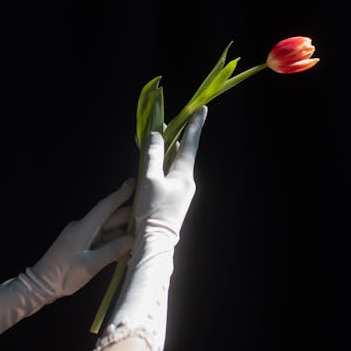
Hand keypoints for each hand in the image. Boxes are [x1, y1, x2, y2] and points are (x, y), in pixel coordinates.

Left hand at [29, 179, 135, 300]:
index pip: (106, 206)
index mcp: (84, 227)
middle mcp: (83, 228)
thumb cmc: (63, 274)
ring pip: (107, 230)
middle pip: (109, 217)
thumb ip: (112, 251)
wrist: (41, 285)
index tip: (134, 183)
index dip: (121, 194)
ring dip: (123, 229)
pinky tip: (127, 245)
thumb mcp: (90, 265)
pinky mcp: (81, 246)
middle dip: (128, 214)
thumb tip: (132, 239)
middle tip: (149, 210)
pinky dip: (114, 241)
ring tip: (143, 229)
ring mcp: (82, 237)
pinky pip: (102, 239)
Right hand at [134, 106, 206, 240]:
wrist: (155, 241)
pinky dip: (158, 165)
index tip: (202, 109)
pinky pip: (167, 175)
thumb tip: (155, 135)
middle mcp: (186, 180)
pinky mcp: (173, 198)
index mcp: (184, 174)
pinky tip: (148, 163)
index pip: (191, 143)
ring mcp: (180, 190)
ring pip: (172, 164)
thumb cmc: (153, 210)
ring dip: (162, 151)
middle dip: (171, 137)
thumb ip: (152, 155)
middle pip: (180, 152)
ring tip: (148, 141)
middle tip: (159, 125)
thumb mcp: (149, 179)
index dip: (195, 125)